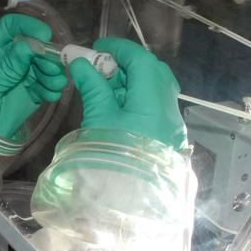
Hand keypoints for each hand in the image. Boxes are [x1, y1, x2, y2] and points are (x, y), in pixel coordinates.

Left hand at [0, 13, 67, 153]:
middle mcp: (8, 59)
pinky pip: (45, 86)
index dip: (27, 26)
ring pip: (42, 66)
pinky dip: (51, 88)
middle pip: (32, 46)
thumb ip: (9, 65)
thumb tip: (30, 45)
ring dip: (51, 71)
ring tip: (55, 83)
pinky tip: (52, 93)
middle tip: (54, 65)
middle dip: (46, 54)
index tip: (45, 34)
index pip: (10, 28)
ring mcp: (20, 77)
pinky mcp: (29, 94)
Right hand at [69, 37, 186, 149]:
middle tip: (99, 67)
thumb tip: (80, 63)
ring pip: (154, 90)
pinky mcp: (166, 138)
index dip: (119, 48)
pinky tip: (115, 106)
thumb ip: (92, 87)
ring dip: (130, 82)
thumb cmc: (111, 158)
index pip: (141, 61)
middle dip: (125, 64)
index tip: (96, 46)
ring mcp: (170, 125)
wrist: (128, 204)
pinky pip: (154, 107)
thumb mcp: (98, 119)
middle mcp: (169, 111)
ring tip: (102, 87)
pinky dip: (136, 98)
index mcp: (154, 103)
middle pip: (153, 73)